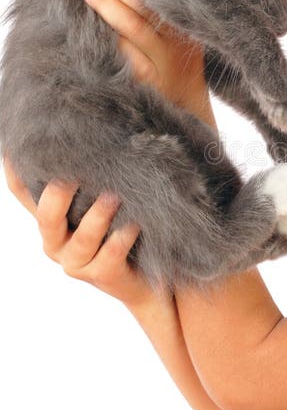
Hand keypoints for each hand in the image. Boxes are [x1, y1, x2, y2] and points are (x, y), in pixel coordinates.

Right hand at [3, 156, 156, 309]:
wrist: (147, 278)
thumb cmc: (121, 231)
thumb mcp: (100, 202)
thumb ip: (91, 177)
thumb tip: (92, 131)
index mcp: (51, 220)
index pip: (21, 191)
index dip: (15, 167)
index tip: (17, 143)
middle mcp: (56, 242)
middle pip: (46, 217)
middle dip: (59, 194)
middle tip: (74, 175)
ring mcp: (77, 262)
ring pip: (83, 238)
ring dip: (98, 216)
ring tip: (115, 197)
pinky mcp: (102, 275)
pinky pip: (110, 254)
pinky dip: (122, 237)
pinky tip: (135, 225)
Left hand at [78, 0, 214, 124]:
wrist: (188, 114)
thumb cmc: (178, 68)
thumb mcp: (184, 39)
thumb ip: (166, 13)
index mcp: (186, 27)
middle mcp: (177, 44)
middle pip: (146, 5)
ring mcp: (162, 67)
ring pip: (134, 29)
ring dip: (107, 6)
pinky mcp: (147, 86)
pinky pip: (124, 58)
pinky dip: (105, 40)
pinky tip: (85, 27)